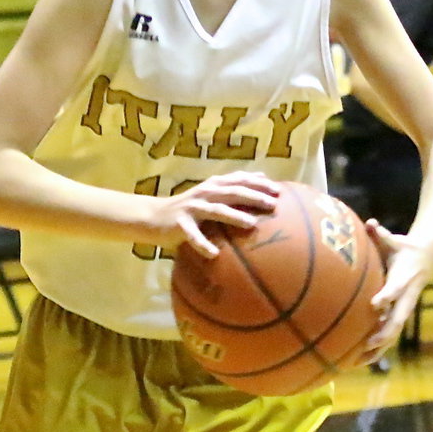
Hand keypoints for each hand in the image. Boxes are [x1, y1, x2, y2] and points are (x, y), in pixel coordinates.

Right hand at [150, 171, 279, 257]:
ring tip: (251, 224)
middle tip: (272, 203)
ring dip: (234, 216)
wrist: (153, 217)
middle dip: (253, 196)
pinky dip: (203, 245)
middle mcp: (204, 193)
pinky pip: (193, 236)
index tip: (278, 190)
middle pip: (232, 192)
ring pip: (216, 211)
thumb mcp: (210, 194)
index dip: (258, 183)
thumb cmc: (189, 208)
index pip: (239, 180)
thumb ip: (232, 186)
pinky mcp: (180, 224)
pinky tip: (214, 254)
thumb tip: (261, 178)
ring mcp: (192, 208)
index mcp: (213, 186)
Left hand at [361, 219, 432, 361]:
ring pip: (394, 332)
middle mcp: (406, 297)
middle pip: (397, 319)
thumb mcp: (394, 239)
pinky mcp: (400, 313)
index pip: (396, 289)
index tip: (375, 305)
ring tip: (359, 362)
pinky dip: (378, 348)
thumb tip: (370, 223)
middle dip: (383, 332)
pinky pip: (390, 333)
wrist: (426, 256)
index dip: (387, 297)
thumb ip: (381, 234)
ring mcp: (404, 307)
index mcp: (404, 278)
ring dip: (379, 348)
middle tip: (367, 343)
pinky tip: (361, 360)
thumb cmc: (404, 247)